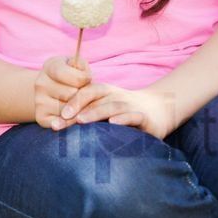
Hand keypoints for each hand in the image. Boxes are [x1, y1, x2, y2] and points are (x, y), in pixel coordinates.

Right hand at [34, 56, 90, 130]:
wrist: (53, 90)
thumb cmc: (72, 77)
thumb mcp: (78, 66)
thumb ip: (83, 68)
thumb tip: (82, 72)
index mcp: (50, 66)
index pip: (79, 78)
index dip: (87, 80)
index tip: (86, 79)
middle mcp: (40, 83)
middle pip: (74, 95)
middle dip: (82, 96)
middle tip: (80, 93)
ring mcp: (39, 101)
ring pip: (70, 111)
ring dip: (78, 110)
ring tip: (76, 103)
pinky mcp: (40, 117)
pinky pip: (62, 124)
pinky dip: (69, 122)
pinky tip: (70, 115)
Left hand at [61, 83, 180, 138]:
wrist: (159, 109)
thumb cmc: (122, 112)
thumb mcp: (104, 109)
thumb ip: (85, 113)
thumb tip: (58, 125)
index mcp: (104, 92)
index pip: (85, 93)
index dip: (72, 102)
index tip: (58, 116)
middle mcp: (115, 96)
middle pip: (94, 102)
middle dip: (76, 112)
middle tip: (60, 123)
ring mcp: (130, 105)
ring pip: (112, 106)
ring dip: (95, 113)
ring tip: (81, 121)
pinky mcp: (144, 117)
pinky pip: (133, 116)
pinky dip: (123, 118)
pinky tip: (113, 124)